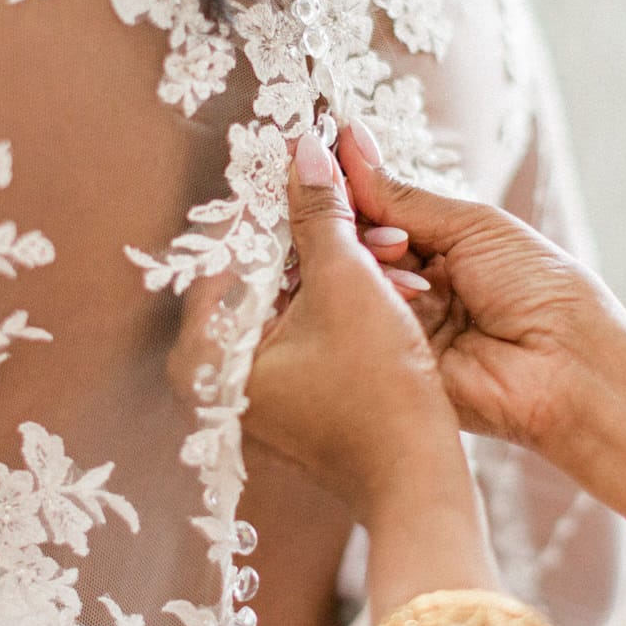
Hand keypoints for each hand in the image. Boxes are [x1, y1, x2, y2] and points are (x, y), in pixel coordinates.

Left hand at [240, 132, 468, 524]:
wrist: (418, 476)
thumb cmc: (377, 391)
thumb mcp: (347, 284)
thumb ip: (318, 213)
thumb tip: (302, 149)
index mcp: (206, 354)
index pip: (225, 250)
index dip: (270, 200)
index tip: (303, 160)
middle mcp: (218, 371)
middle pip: (257, 270)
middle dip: (316, 233)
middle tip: (355, 200)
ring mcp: (255, 383)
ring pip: (289, 293)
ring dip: (340, 261)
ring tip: (390, 244)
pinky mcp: (292, 388)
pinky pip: (307, 320)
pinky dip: (343, 294)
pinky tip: (390, 274)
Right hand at [336, 122, 625, 451]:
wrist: (569, 365)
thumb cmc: (540, 289)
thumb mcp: (473, 226)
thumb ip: (403, 198)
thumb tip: (350, 147)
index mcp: (442, 249)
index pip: (377, 213)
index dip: (350, 189)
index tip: (316, 156)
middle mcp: (416, 288)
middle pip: (357, 248)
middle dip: (352, 221)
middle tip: (344, 204)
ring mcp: (401, 327)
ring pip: (354, 283)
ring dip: (367, 259)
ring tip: (395, 253)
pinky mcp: (390, 365)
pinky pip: (361, 325)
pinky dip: (371, 301)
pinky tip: (388, 287)